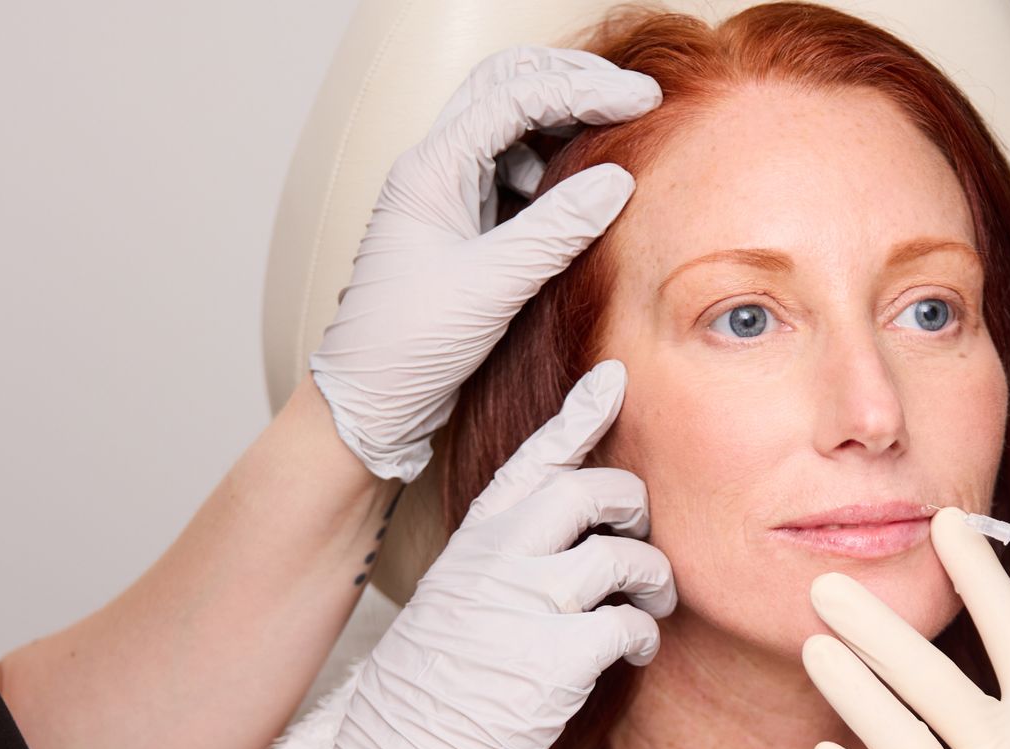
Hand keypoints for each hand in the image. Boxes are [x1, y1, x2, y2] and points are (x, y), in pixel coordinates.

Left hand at [311, 47, 661, 480]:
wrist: (368, 402)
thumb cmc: (405, 346)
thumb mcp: (489, 286)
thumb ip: (554, 230)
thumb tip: (618, 181)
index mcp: (431, 170)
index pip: (513, 97)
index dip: (583, 90)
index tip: (641, 100)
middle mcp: (437, 172)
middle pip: (507, 90)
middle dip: (572, 85)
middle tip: (636, 98)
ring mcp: (451, 200)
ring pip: (513, 132)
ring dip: (566, 127)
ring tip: (620, 141)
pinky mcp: (466, 232)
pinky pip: (517, 180)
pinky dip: (557, 174)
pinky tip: (588, 195)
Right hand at [315, 363, 675, 748]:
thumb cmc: (422, 706)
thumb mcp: (446, 614)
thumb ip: (495, 572)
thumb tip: (556, 553)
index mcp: (468, 547)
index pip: (529, 461)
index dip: (577, 417)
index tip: (612, 381)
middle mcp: (495, 562)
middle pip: (591, 490)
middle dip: (632, 509)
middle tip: (637, 542)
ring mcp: (526, 606)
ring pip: (625, 556)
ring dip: (652, 580)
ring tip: (647, 608)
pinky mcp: (557, 660)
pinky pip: (631, 625)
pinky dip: (643, 639)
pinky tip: (633, 657)